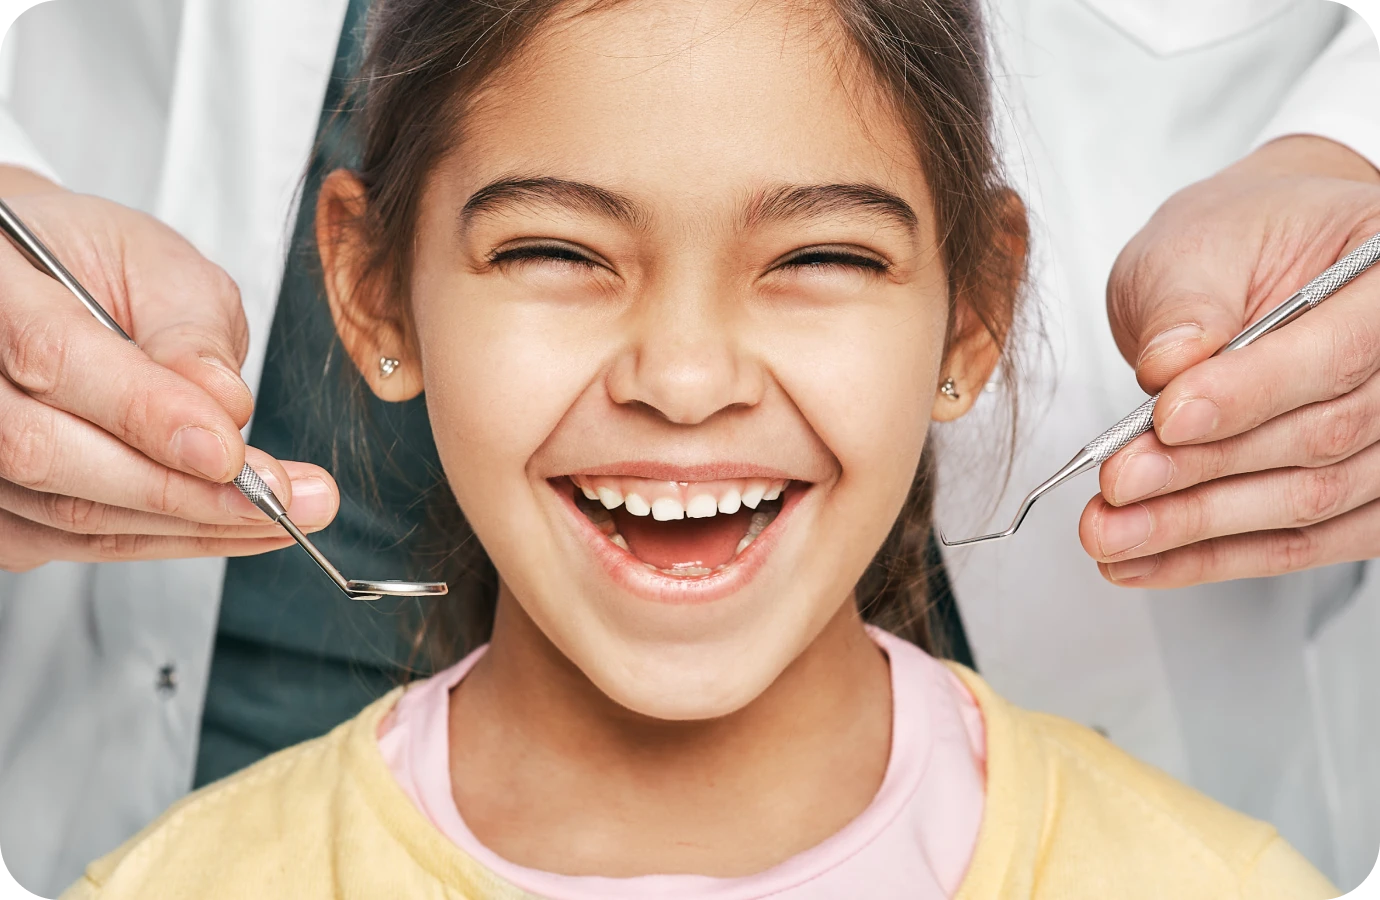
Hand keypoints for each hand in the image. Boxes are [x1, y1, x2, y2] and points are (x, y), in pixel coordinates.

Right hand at [0, 168, 338, 572]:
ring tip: (284, 517)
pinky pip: (73, 542)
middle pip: (47, 452)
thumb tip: (224, 407)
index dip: (146, 413)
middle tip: (286, 500)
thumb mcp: (159, 266)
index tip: (232, 454)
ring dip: (187, 526)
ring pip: (66, 511)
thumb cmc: (94, 264)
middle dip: (182, 490)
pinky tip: (232, 527)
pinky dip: (163, 540)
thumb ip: (190, 332)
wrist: (40, 285)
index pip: (54, 358)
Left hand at [1080, 136, 1379, 587]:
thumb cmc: (1239, 242)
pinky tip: (1147, 560)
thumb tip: (1168, 367)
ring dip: (1200, 529)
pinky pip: (1304, 544)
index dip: (1250, 394)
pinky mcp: (1366, 495)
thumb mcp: (1195, 246)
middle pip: (1323, 438)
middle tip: (1117, 485)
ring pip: (1312, 502)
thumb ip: (1185, 305)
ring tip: (1111, 534)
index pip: (1337, 353)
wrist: (1256, 267)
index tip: (1166, 418)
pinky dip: (1216, 557)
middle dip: (1204, 472)